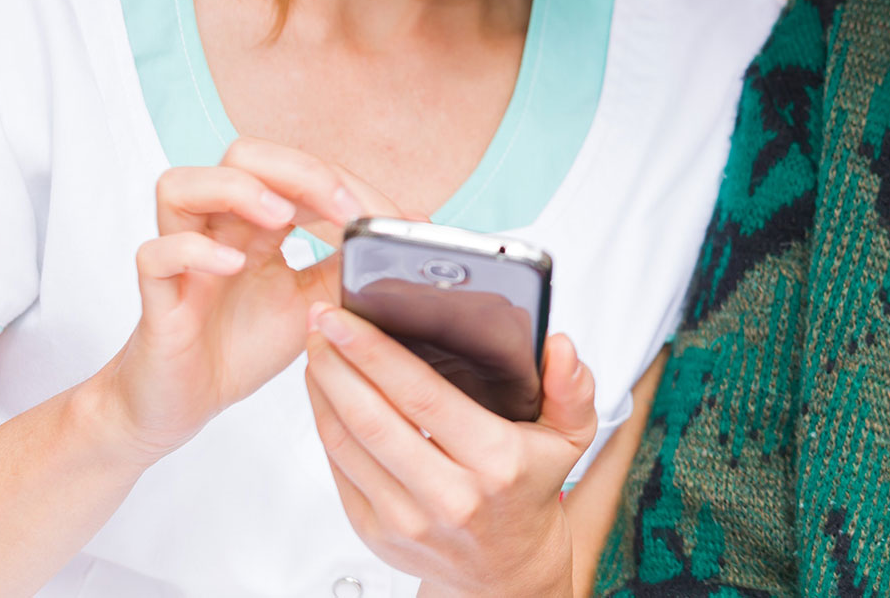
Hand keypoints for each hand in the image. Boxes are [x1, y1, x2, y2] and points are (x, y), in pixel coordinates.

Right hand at [88, 138, 405, 461]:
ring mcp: (182, 258)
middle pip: (241, 156)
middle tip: (341, 208)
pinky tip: (233, 265)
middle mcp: (217, 227)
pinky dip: (193, 250)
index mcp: (256, 222)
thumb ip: (346, 267)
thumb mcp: (314, 303)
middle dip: (298, 170)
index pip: (295, 172)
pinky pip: (155, 253)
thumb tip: (399, 240)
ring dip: (238, 190)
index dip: (342, 183)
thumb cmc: (243, 345)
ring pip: (180, 185)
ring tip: (283, 218)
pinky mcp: (156, 297)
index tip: (388, 217)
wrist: (186, 403)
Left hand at [304, 304, 598, 596]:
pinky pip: (339, 470)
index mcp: (495, 461)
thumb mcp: (570, 437)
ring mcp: (407, 518)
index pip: (423, 397)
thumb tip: (559, 346)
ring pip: (347, 442)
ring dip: (323, 390)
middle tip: (320, 320)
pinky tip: (325, 393)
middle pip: (373, 418)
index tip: (346, 318)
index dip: (376, 353)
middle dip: (338, 362)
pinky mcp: (376, 532)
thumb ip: (572, 387)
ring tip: (317, 348)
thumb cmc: (531, 490)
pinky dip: (325, 424)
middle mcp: (449, 494)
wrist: (506, 569)